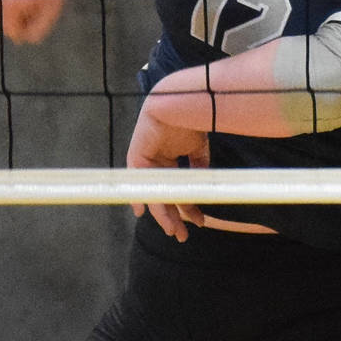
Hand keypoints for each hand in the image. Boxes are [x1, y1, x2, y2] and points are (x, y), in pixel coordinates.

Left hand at [126, 104, 209, 242]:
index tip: (195, 221)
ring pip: (153, 192)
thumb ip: (199, 167)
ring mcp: (146, 157)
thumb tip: (204, 188)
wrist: (179, 104)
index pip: (176, 185)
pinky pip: (136, 180)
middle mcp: (157, 158)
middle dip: (175, 215)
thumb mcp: (199, 149)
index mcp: (171, 154)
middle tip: (183, 235)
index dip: (183, 204)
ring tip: (174, 230)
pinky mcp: (137, 155)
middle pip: (165, 193)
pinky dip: (139, 196)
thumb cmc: (191, 120)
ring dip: (162, 212)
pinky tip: (141, 211)